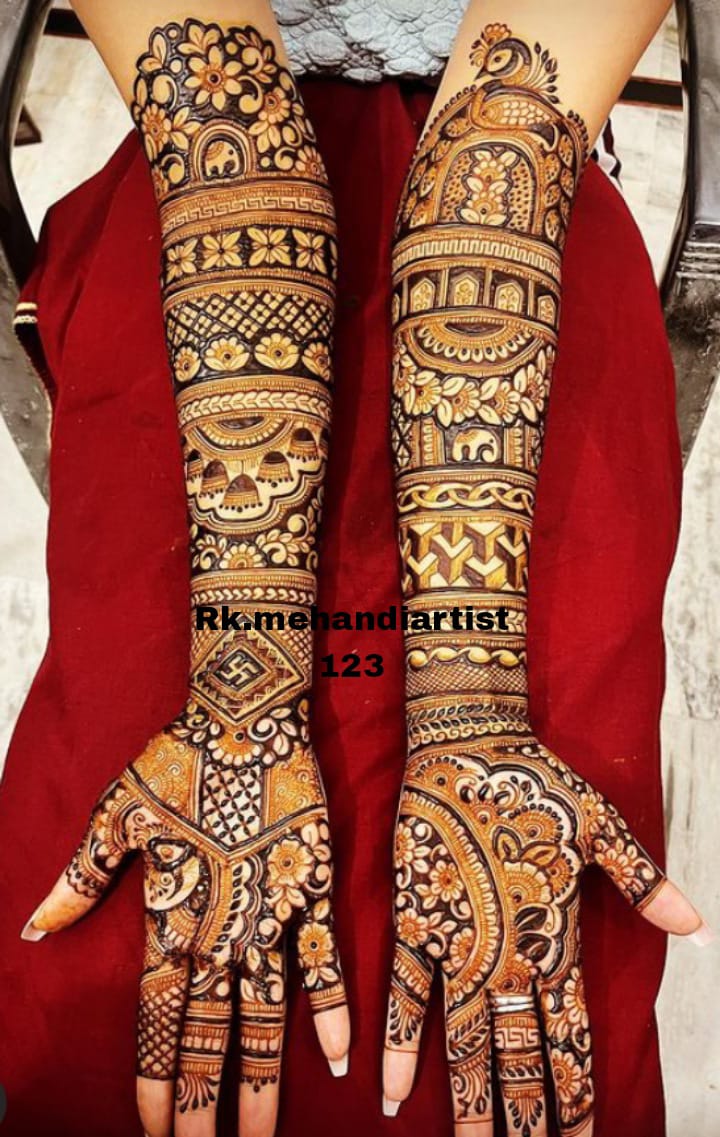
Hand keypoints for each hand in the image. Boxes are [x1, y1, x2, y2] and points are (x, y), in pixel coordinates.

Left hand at [22, 697, 348, 1136]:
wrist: (246, 715)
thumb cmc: (178, 758)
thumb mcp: (115, 814)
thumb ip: (80, 880)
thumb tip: (36, 931)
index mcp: (169, 915)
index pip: (160, 1021)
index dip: (157, 1084)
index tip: (156, 1134)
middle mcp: (219, 929)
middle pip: (210, 1037)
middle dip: (204, 1107)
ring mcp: (270, 914)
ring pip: (265, 1018)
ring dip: (260, 1082)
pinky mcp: (312, 889)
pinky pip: (323, 963)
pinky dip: (330, 1012)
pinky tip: (339, 1062)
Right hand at [382, 730, 706, 1135]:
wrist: (466, 744)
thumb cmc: (536, 781)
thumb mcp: (602, 827)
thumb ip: (645, 884)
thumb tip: (698, 928)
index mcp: (555, 939)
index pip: (570, 1041)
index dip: (576, 1099)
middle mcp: (508, 956)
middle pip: (521, 1058)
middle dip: (526, 1120)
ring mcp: (458, 944)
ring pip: (466, 1043)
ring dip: (473, 1103)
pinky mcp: (416, 921)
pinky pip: (405, 995)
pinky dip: (398, 1045)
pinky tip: (389, 1093)